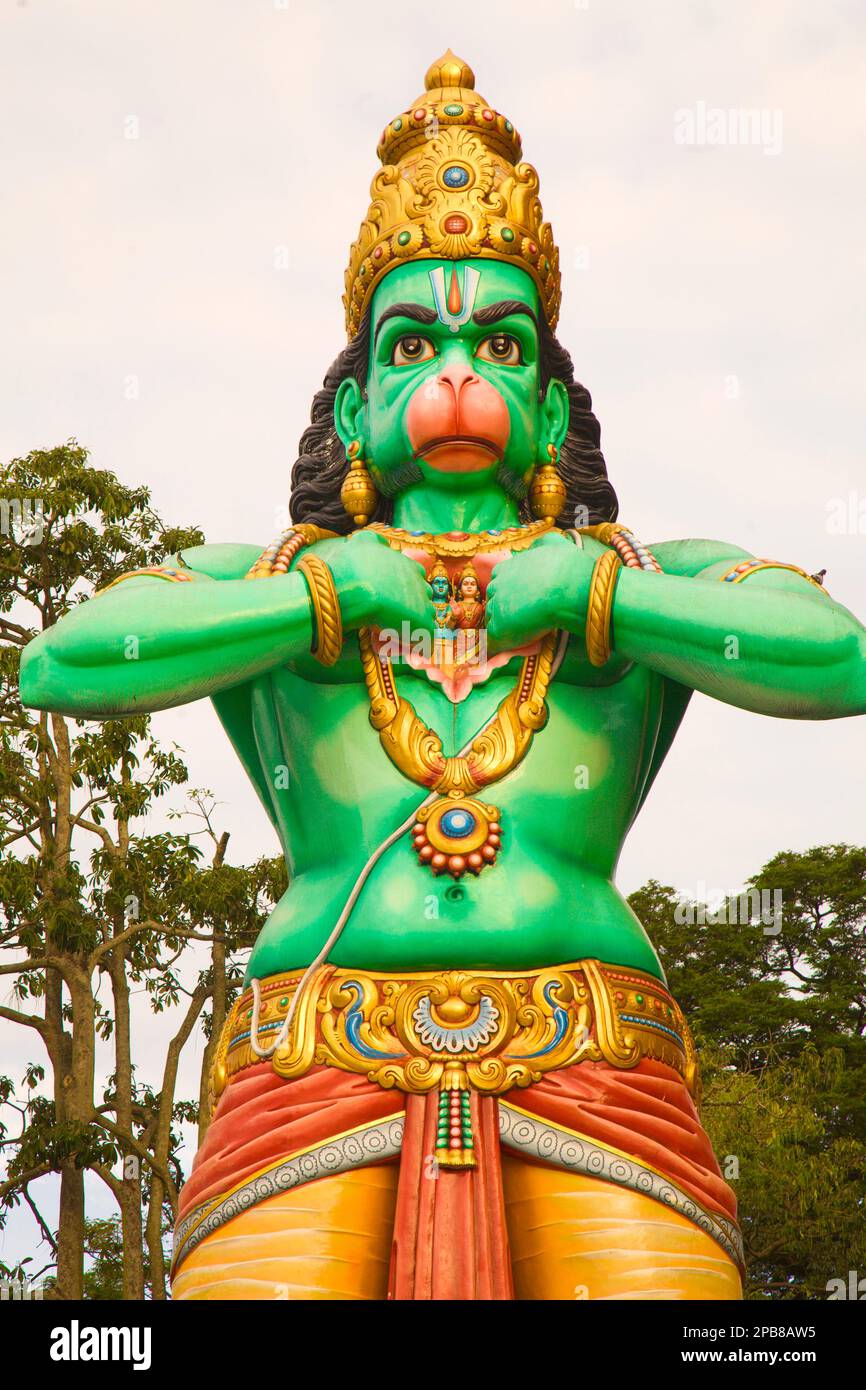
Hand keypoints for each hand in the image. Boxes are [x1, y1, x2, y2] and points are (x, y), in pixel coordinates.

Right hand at [326, 531, 431, 634]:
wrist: (355, 589)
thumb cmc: (354, 567)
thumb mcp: (363, 542)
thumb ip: (374, 541)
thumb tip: (380, 542)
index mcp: (410, 566)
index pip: (414, 578)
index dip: (401, 590)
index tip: (387, 597)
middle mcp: (421, 584)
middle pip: (421, 598)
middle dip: (408, 606)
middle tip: (388, 615)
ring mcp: (424, 605)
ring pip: (422, 618)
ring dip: (409, 625)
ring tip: (390, 632)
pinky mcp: (422, 626)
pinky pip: (423, 639)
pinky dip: (411, 643)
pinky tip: (393, 645)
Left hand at [485, 534, 594, 651]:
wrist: (570, 590)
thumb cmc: (568, 568)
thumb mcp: (555, 544)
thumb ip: (542, 544)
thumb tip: (537, 547)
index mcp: (506, 568)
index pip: (499, 582)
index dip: (510, 593)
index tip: (522, 600)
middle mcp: (496, 586)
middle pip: (494, 601)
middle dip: (505, 610)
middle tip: (522, 620)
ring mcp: (496, 608)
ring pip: (493, 621)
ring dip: (502, 629)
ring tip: (513, 639)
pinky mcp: (499, 629)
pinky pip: (492, 643)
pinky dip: (495, 649)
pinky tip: (498, 655)